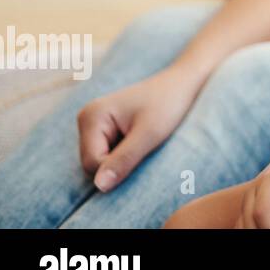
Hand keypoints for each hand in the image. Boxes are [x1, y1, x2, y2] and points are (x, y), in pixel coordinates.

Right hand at [77, 67, 201, 191]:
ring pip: (100, 161)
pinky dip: (124, 153)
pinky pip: (108, 153)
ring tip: (144, 142)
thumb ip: (124, 159)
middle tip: (145, 146)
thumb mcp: (150, 134)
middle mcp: (86, 118)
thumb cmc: (169, 104)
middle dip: (119, 163)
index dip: (117, 168)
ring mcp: (94, 123)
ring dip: (122, 159)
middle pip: (92, 164)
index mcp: (91, 116)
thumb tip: (99, 186)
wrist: (182, 83)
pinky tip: (140, 140)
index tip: (144, 152)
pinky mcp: (105, 128)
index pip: (91, 163)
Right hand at [235, 146, 269, 228]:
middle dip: (266, 235)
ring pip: (243, 228)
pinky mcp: (248, 213)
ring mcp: (247, 204)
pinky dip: (256, 232)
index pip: (262, 211)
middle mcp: (252, 194)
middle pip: (250, 223)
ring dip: (258, 235)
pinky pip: (244, 228)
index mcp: (269, 182)